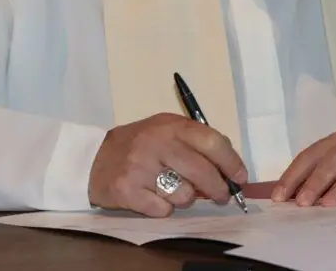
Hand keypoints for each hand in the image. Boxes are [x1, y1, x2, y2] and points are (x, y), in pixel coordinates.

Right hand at [88, 113, 247, 216]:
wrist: (94, 159)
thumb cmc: (140, 144)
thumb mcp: (166, 130)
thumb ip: (195, 142)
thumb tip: (228, 166)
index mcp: (171, 125)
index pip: (212, 142)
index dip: (231, 162)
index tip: (240, 177)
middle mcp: (157, 143)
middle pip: (202, 172)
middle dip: (218, 189)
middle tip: (222, 196)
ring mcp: (141, 168)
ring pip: (185, 195)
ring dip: (186, 197)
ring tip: (174, 189)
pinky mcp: (128, 191)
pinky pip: (163, 209)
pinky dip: (164, 208)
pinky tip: (154, 196)